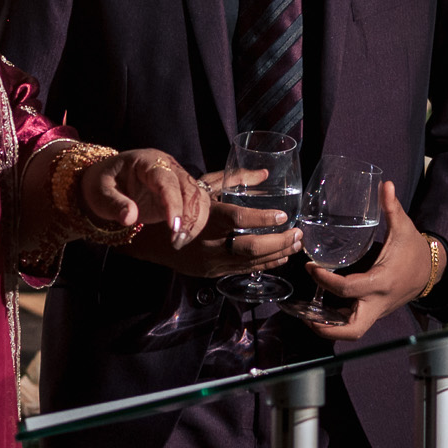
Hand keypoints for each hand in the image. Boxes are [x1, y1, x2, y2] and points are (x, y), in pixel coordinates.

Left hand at [75, 149, 208, 247]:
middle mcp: (168, 167)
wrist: (106, 183)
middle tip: (177, 240)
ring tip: (179, 242)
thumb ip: (114, 204)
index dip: (173, 203)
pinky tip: (182, 237)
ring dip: (195, 220)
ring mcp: (177, 180)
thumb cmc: (103, 184)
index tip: (173, 226)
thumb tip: (129, 217)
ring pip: (199, 196)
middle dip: (189, 215)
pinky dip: (195, 222)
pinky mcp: (180, 194)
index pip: (167, 181)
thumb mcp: (100, 193)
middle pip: (190, 188)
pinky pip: (196, 205)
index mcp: (148, 161)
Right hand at [132, 167, 301, 277]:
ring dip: (278, 253)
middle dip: (279, 241)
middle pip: (250, 246)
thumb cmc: (179, 207)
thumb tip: (265, 173)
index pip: (238, 218)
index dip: (262, 218)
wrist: (149, 239)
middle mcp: (208, 241)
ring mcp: (211, 260)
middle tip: (298, 232)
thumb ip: (233, 179)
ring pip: (251, 262)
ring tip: (297, 243)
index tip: (284, 215)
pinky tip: (282, 257)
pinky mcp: (212, 273)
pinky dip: (266, 264)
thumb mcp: (202, 187)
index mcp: (206, 216)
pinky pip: (244, 271)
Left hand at [302, 181, 430, 340]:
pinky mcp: (375, 312)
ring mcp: (377, 311)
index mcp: (381, 282)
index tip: (310, 267)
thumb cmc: (414, 250)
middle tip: (305, 315)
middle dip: (326, 327)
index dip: (325, 280)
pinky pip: (354, 323)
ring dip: (329, 328)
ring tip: (307, 315)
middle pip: (351, 329)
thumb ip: (391, 207)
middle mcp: (378, 302)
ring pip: (352, 332)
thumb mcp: (404, 228)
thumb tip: (385, 184)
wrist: (431, 272)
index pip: (347, 288)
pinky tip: (321, 311)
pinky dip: (337, 322)